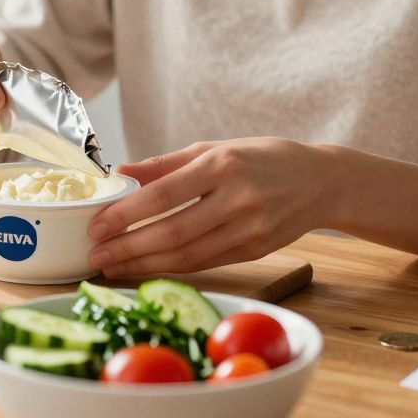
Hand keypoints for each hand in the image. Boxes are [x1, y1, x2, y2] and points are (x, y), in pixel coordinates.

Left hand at [87, 138, 339, 277]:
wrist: (321, 181)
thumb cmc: (262, 158)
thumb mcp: (215, 148)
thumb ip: (166, 164)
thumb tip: (120, 172)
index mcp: (222, 165)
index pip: (164, 194)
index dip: (126, 214)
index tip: (97, 225)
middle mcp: (237, 198)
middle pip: (172, 232)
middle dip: (128, 247)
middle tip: (96, 255)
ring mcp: (249, 228)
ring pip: (188, 256)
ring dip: (145, 264)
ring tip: (113, 266)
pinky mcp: (256, 251)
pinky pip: (206, 263)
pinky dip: (172, 269)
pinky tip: (147, 268)